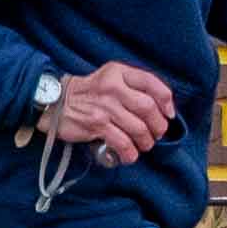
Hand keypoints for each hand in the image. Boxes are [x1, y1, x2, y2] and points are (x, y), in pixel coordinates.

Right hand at [47, 60, 176, 162]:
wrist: (57, 102)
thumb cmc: (89, 93)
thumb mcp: (111, 78)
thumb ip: (133, 86)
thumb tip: (162, 107)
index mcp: (119, 72)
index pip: (151, 82)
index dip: (166, 100)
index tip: (169, 114)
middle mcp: (113, 87)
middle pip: (148, 108)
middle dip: (158, 125)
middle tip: (157, 134)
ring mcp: (104, 106)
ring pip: (138, 128)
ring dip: (146, 141)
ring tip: (144, 145)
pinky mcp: (96, 124)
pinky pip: (122, 142)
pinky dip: (130, 153)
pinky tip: (130, 155)